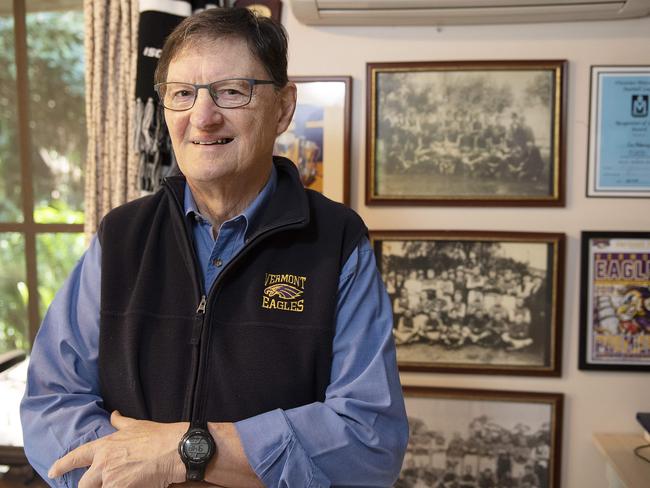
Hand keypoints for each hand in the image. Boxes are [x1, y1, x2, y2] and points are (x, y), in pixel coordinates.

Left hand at [48, 411, 187, 487]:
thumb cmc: (159, 436)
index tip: (53, 471)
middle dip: (89, 487)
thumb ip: (121, 422)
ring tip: (122, 482)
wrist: (175, 449)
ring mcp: (111, 479)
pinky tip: (131, 486)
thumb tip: (113, 414)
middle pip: (84, 485)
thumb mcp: (137, 425)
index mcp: (105, 446)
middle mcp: (103, 463)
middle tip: (101, 484)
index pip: (76, 457)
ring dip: (107, 487)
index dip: (62, 465)